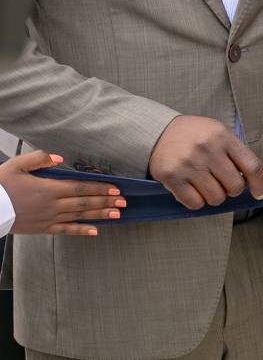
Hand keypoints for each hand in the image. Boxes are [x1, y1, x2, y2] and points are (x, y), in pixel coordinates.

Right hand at [0, 151, 125, 236]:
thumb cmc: (1, 185)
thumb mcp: (17, 165)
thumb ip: (40, 158)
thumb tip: (60, 157)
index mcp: (48, 189)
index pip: (81, 188)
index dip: (100, 188)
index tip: (116, 189)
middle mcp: (52, 205)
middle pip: (84, 202)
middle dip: (106, 202)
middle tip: (124, 202)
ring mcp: (48, 219)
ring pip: (78, 216)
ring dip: (99, 215)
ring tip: (117, 214)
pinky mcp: (42, 229)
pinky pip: (65, 230)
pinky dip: (81, 230)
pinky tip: (95, 231)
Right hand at [147, 115, 262, 209]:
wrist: (158, 132)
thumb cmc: (196, 135)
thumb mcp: (221, 136)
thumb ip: (242, 156)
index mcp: (223, 136)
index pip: (252, 165)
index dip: (260, 183)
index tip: (260, 193)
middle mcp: (207, 149)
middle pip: (235, 186)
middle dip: (232, 190)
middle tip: (224, 183)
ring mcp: (189, 164)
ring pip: (216, 198)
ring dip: (215, 196)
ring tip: (207, 184)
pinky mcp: (172, 177)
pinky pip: (195, 203)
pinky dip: (197, 201)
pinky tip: (193, 189)